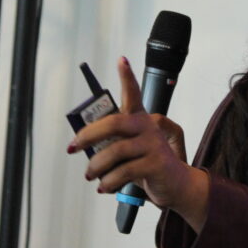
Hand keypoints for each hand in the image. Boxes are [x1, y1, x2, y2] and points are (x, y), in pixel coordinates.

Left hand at [67, 57, 208, 230]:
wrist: (175, 186)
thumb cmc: (146, 165)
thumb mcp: (127, 150)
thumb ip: (110, 143)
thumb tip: (81, 145)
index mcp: (140, 119)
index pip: (133, 93)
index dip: (127, 76)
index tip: (121, 60)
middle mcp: (148, 126)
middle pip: (113, 123)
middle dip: (87, 135)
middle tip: (72, 147)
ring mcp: (153, 144)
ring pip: (114, 151)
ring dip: (96, 166)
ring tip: (90, 175)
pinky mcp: (156, 163)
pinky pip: (123, 171)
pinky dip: (109, 181)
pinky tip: (104, 186)